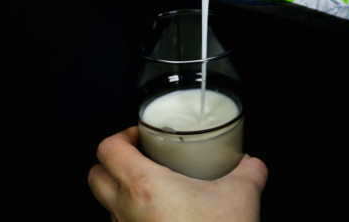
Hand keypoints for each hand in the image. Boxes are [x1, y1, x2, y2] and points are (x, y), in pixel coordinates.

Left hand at [88, 126, 267, 221]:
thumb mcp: (242, 195)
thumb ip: (249, 171)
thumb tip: (252, 164)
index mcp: (143, 186)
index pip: (108, 148)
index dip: (122, 135)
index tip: (141, 135)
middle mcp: (126, 211)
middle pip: (96, 175)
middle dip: (114, 162)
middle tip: (141, 157)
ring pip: (107, 205)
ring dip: (122, 192)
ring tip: (153, 187)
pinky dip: (134, 217)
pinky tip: (162, 216)